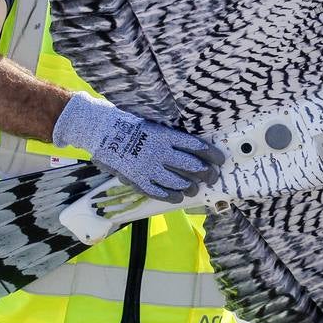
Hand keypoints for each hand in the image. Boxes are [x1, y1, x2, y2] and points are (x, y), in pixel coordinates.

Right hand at [53, 92, 225, 202]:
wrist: (103, 131)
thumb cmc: (131, 126)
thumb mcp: (154, 126)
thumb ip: (171, 138)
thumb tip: (193, 148)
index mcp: (166, 136)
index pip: (197, 147)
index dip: (211, 155)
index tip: (219, 160)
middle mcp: (161, 152)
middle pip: (192, 166)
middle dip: (206, 174)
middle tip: (211, 177)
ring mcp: (150, 167)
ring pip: (179, 182)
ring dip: (190, 187)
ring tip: (194, 188)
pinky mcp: (139, 179)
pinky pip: (159, 192)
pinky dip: (172, 196)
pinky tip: (178, 197)